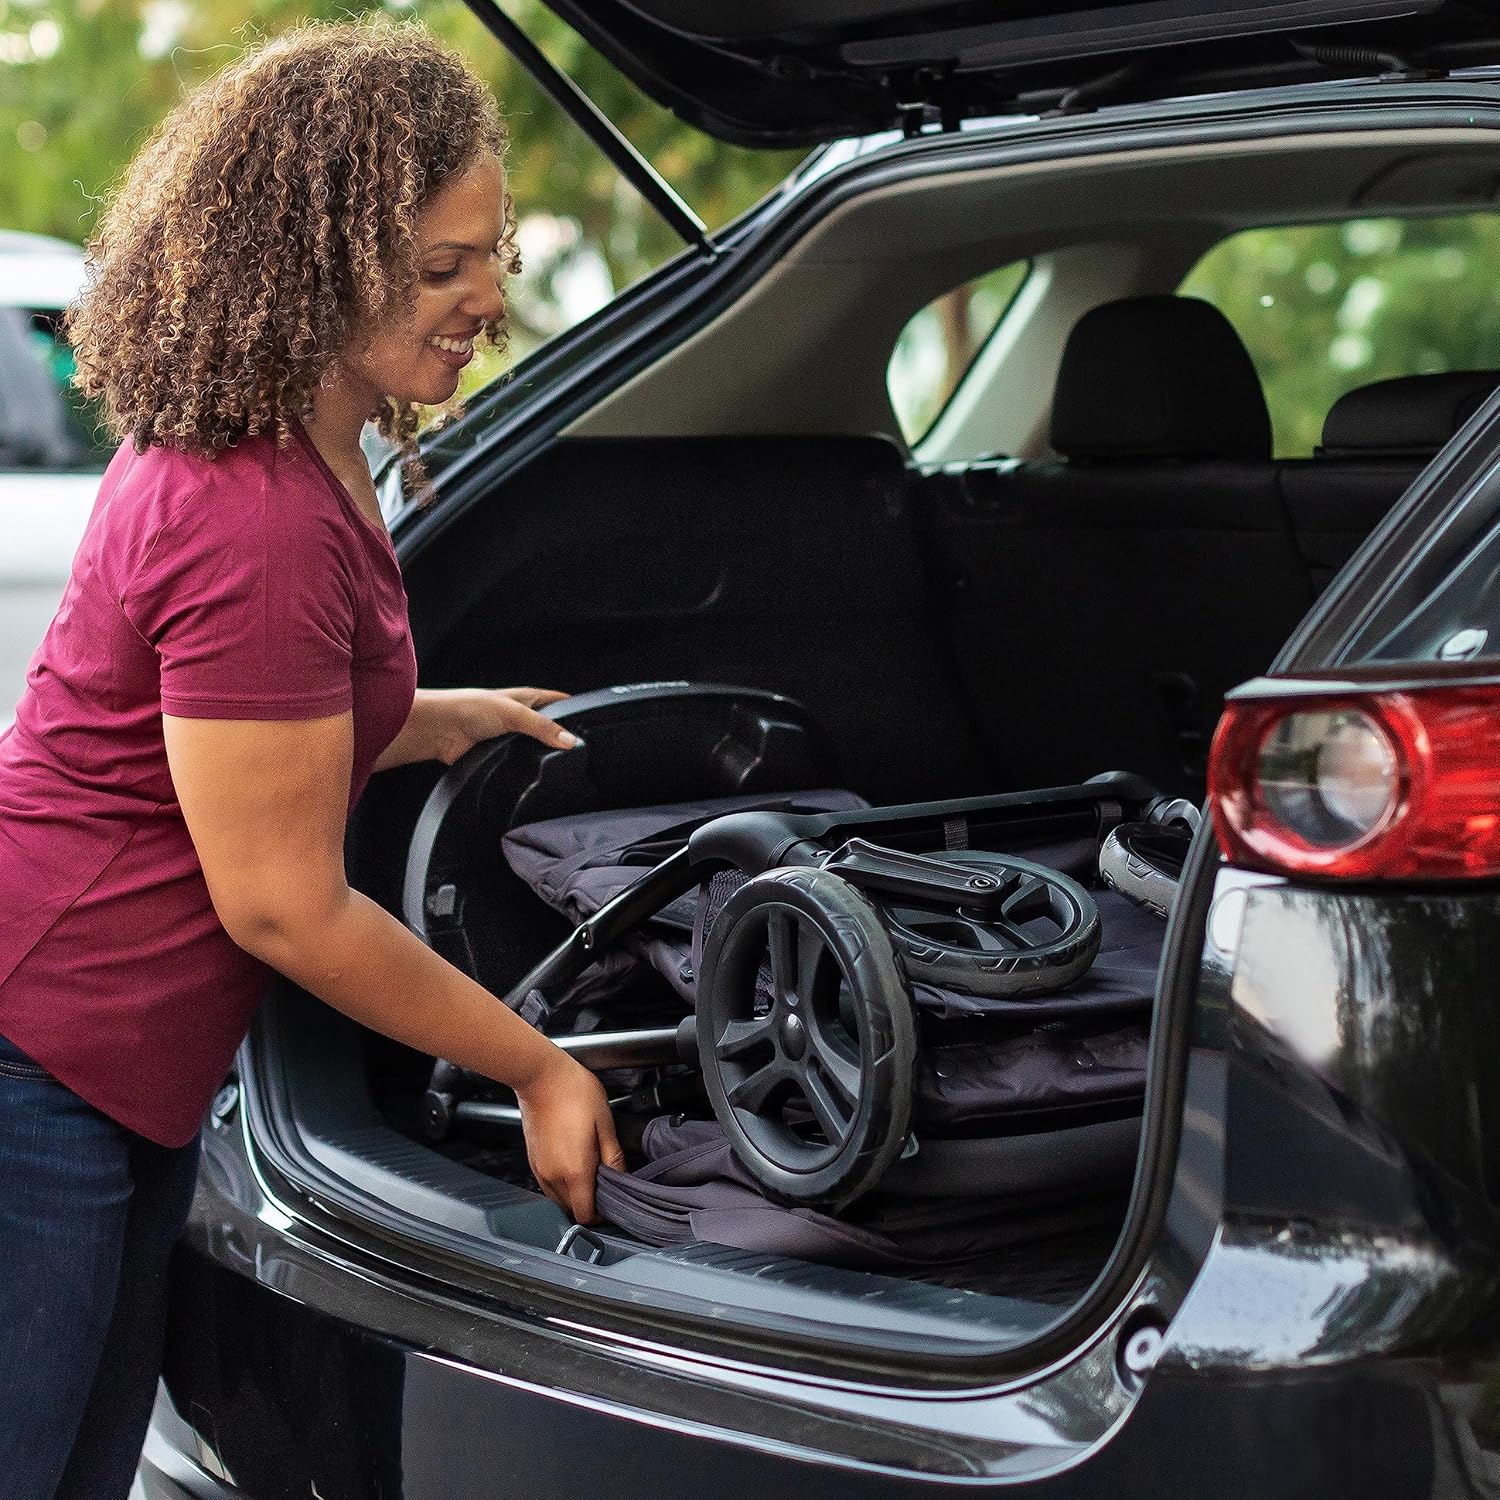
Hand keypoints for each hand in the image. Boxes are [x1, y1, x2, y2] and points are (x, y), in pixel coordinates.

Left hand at [429, 686, 576, 764]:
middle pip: (551, 731)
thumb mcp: (514, 713)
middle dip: (561, 740)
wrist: (438, 730)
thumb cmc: (467, 707)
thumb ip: (543, 727)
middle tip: (577, 752)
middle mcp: (521, 718)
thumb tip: (571, 740)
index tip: (591, 726)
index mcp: (528, 699)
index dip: (576, 712)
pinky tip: (529, 774)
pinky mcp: (499, 758)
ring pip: (536, 751)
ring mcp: (510, 739)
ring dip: (540, 757)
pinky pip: (519, 766)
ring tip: (554, 764)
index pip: (561, 704)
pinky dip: (524, 770)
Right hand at [515, 1050, 625, 1223]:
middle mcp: (554, 1176)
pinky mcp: (533, 1161)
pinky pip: (549, 1185)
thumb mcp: (605, 1122)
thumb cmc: (574, 1091)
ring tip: (590, 1170)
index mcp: (575, 1170)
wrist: (540, 1076)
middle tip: (605, 1183)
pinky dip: (562, 1184)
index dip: (602, 1215)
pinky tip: (574, 1162)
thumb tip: (622, 1178)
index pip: (586, 1215)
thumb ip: (614, 1156)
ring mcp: (540, 1170)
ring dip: (575, 1194)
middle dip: (590, 1203)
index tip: (612, 1203)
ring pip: (559, 1200)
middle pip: (572, 1210)